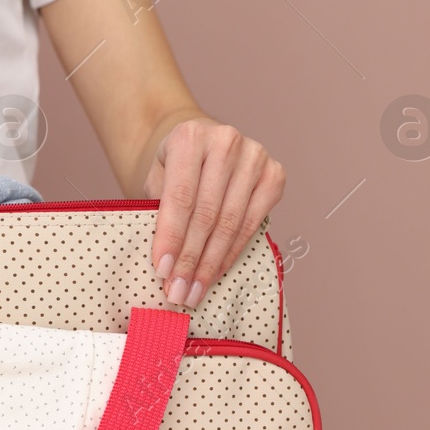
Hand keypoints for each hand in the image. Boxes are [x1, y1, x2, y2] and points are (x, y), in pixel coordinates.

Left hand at [142, 117, 284, 308]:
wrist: (200, 142)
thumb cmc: (173, 167)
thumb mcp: (155, 178)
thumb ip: (157, 210)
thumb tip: (165, 263)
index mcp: (190, 137)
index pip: (180, 197)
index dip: (172, 237)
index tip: (162, 271)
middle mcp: (226, 141)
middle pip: (207, 214)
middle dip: (191, 259)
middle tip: (178, 292)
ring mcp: (255, 156)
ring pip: (231, 223)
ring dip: (211, 263)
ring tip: (194, 291)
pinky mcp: (274, 174)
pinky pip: (252, 223)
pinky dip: (232, 252)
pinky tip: (215, 272)